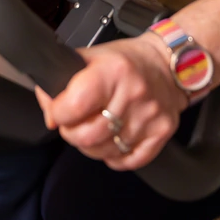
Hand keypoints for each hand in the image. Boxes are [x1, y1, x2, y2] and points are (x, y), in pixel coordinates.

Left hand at [35, 37, 187, 169]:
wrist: (168, 65)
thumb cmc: (126, 62)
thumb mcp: (91, 57)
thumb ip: (62, 82)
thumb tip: (50, 117)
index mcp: (112, 71)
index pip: (73, 107)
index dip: (57, 113)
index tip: (58, 111)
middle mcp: (133, 94)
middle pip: (86, 137)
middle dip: (72, 133)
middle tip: (75, 123)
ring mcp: (149, 116)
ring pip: (104, 152)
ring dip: (92, 146)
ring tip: (95, 128)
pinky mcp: (162, 133)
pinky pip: (128, 161)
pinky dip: (115, 156)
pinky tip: (113, 140)